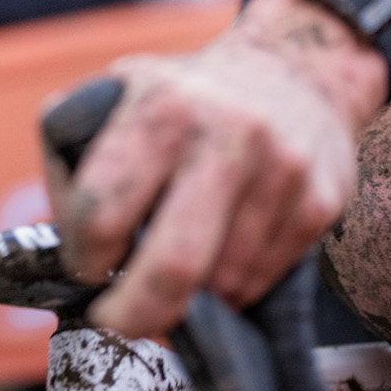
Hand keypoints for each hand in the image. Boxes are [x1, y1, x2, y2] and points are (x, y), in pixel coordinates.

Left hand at [46, 0, 390, 338]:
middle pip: (173, 266)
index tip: (86, 264)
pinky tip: (224, 249)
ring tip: (179, 263)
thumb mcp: (115, 95)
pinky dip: (233, 285)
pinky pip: (261, 281)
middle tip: (116, 320)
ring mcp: (281, 169)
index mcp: (162, 105)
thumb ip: (76, 160)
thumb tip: (69, 247)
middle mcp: (227, 133)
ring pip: (221, 285)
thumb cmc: (184, 96)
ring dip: (191, 295)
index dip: (83, 255)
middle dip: (134, 314)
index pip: (103, 210)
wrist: (295, 70)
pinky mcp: (321, 201)